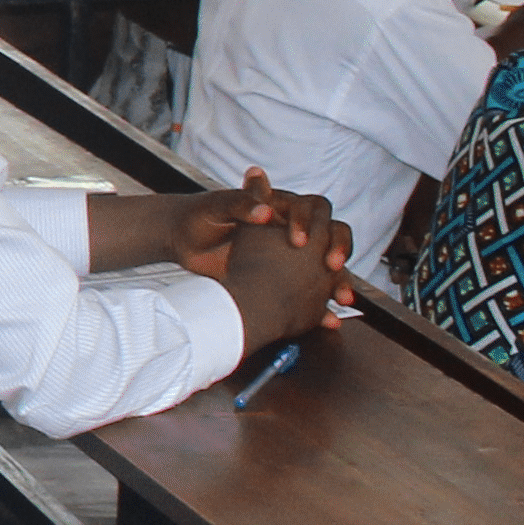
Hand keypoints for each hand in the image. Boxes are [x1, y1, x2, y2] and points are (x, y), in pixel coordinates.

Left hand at [172, 172, 352, 351]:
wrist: (182, 243)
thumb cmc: (199, 217)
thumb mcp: (218, 207)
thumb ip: (241, 204)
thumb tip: (266, 213)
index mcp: (280, 208)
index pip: (315, 210)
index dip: (312, 224)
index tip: (298, 241)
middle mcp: (290, 231)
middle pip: (331, 237)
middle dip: (338, 250)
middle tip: (331, 266)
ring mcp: (289, 258)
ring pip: (327, 270)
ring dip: (339, 283)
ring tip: (341, 298)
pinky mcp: (281, 281)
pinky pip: (311, 296)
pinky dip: (321, 309)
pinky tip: (330, 320)